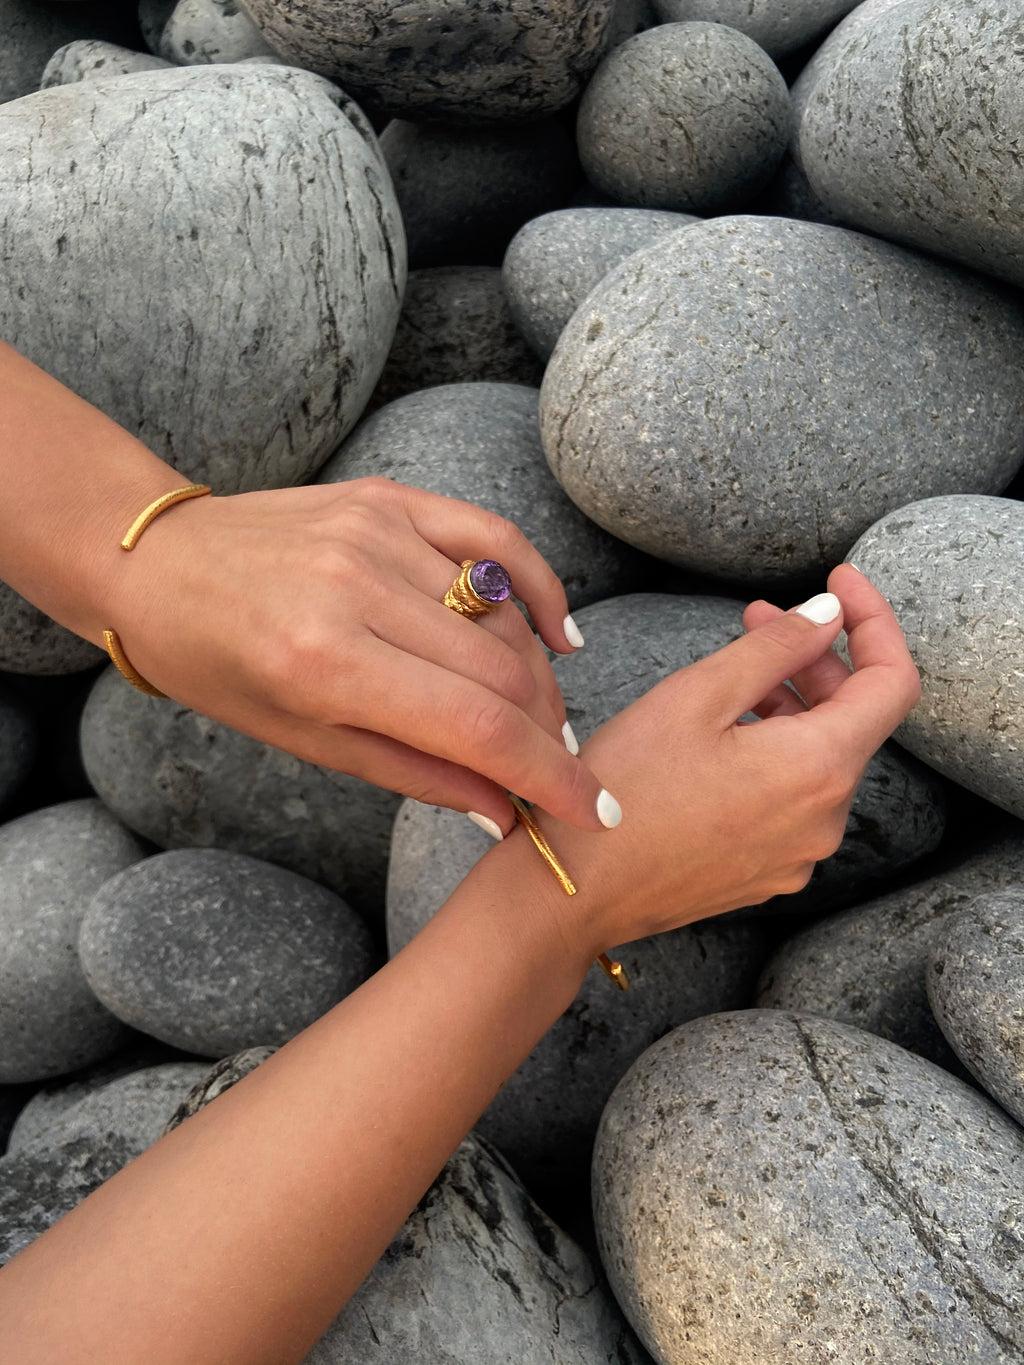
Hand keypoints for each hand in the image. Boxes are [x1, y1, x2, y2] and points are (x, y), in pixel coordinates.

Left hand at [105, 476, 616, 832]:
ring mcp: (378, 533)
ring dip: (538, 678)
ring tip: (536, 716)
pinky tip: (555, 634)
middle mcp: (358, 588)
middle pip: (504, 673)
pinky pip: (495, 538)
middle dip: (549, 733)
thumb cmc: (220, 667)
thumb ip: (416, 774)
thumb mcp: (306, 741)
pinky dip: (538, 588)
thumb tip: (506, 811)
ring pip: (505, 616)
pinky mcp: (391, 499)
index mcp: (327, 664)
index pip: (477, 728)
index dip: (549, 776)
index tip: (595, 809)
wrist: (161, 565)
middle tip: (553, 766)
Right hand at [517, 564, 920, 960]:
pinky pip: (792, 799)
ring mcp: (798, 853)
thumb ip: (775, 647)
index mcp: (819, 769)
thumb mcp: (697, 696)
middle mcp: (825, 819)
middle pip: (853, 720)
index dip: (874, 620)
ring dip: (788, 705)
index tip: (840, 581)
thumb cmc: (626, 790)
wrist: (577, 888)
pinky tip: (720, 736)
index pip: (893, 682)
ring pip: (819, 760)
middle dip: (814, 658)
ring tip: (727, 676)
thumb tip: (830, 614)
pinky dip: (773, 754)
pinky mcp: (768, 871)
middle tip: (756, 616)